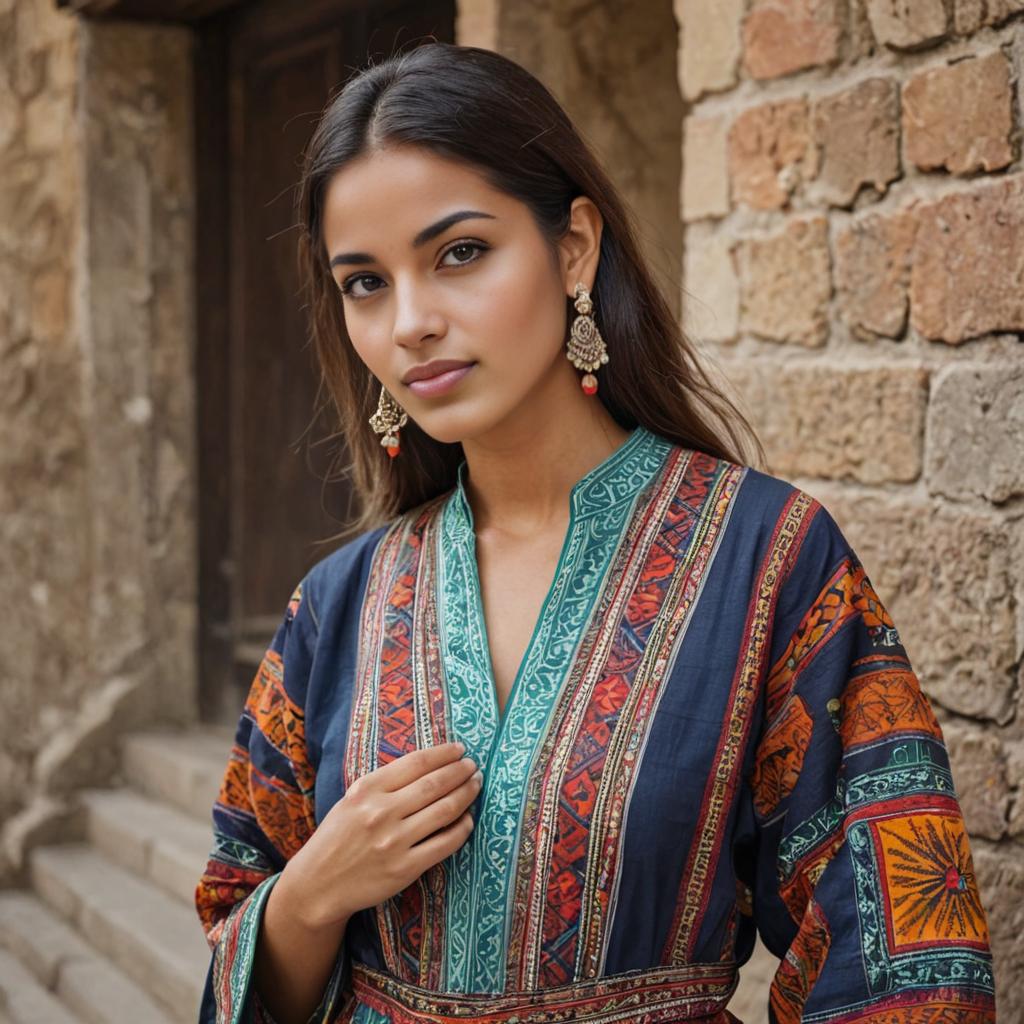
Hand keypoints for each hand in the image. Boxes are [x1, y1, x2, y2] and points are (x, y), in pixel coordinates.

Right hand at [281, 742, 480, 930]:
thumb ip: (385, 783)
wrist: (318, 885)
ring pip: (445, 810)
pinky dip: (462, 828)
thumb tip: (429, 766)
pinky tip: (468, 819)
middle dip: (460, 771)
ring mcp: (394, 842)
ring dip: (467, 794)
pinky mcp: (405, 869)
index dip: (443, 754)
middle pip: (434, 784)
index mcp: (367, 790)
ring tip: (476, 785)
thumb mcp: (353, 800)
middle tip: (473, 766)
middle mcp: (381, 812)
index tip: (459, 749)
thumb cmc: (338, 837)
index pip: (416, 763)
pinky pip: (445, 844)